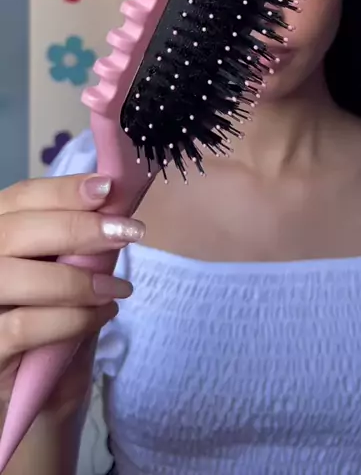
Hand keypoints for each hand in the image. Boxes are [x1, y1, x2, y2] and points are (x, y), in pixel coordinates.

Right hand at [0, 174, 144, 418]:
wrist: (35, 391)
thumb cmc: (49, 317)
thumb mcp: (63, 271)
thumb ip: (75, 241)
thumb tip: (115, 205)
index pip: (20, 197)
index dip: (62, 189)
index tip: (107, 188)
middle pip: (14, 230)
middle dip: (76, 227)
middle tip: (128, 233)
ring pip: (13, 275)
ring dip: (76, 279)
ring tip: (118, 288)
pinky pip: (24, 326)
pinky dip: (71, 318)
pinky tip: (103, 315)